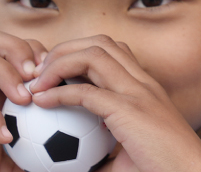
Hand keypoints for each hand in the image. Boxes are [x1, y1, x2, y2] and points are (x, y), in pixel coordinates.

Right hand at [0, 28, 43, 171]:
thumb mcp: (3, 162)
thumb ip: (30, 156)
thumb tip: (67, 164)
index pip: (11, 48)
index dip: (38, 54)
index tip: (56, 78)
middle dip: (20, 49)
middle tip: (39, 78)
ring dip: (5, 71)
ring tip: (25, 99)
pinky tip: (5, 137)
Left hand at [28, 36, 200, 171]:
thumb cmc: (163, 170)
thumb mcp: (128, 156)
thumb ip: (101, 155)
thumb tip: (71, 168)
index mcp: (146, 88)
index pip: (112, 51)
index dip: (79, 53)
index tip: (53, 76)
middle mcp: (144, 83)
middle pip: (101, 42)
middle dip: (64, 49)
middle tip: (39, 74)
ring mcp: (138, 93)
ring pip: (94, 54)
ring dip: (59, 63)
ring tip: (37, 83)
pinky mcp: (129, 110)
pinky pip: (86, 92)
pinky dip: (58, 92)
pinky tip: (41, 103)